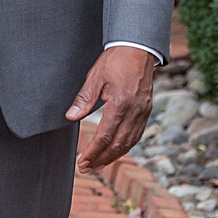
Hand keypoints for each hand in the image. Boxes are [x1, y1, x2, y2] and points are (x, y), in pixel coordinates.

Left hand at [67, 45, 157, 173]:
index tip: (82, 162)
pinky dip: (125, 146)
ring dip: (113, 157)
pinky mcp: (146, 111)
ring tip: (98, 165)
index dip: (92, 152)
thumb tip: (70, 117)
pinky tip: (115, 150)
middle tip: (86, 168)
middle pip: (117, 145)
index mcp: (120, 104)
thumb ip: (84, 99)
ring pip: (129, 143)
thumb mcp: (95, 77)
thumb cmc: (115, 60)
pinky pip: (137, 135)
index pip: (105, 137)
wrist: (138, 49)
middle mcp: (134, 112)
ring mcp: (143, 112)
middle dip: (101, 160)